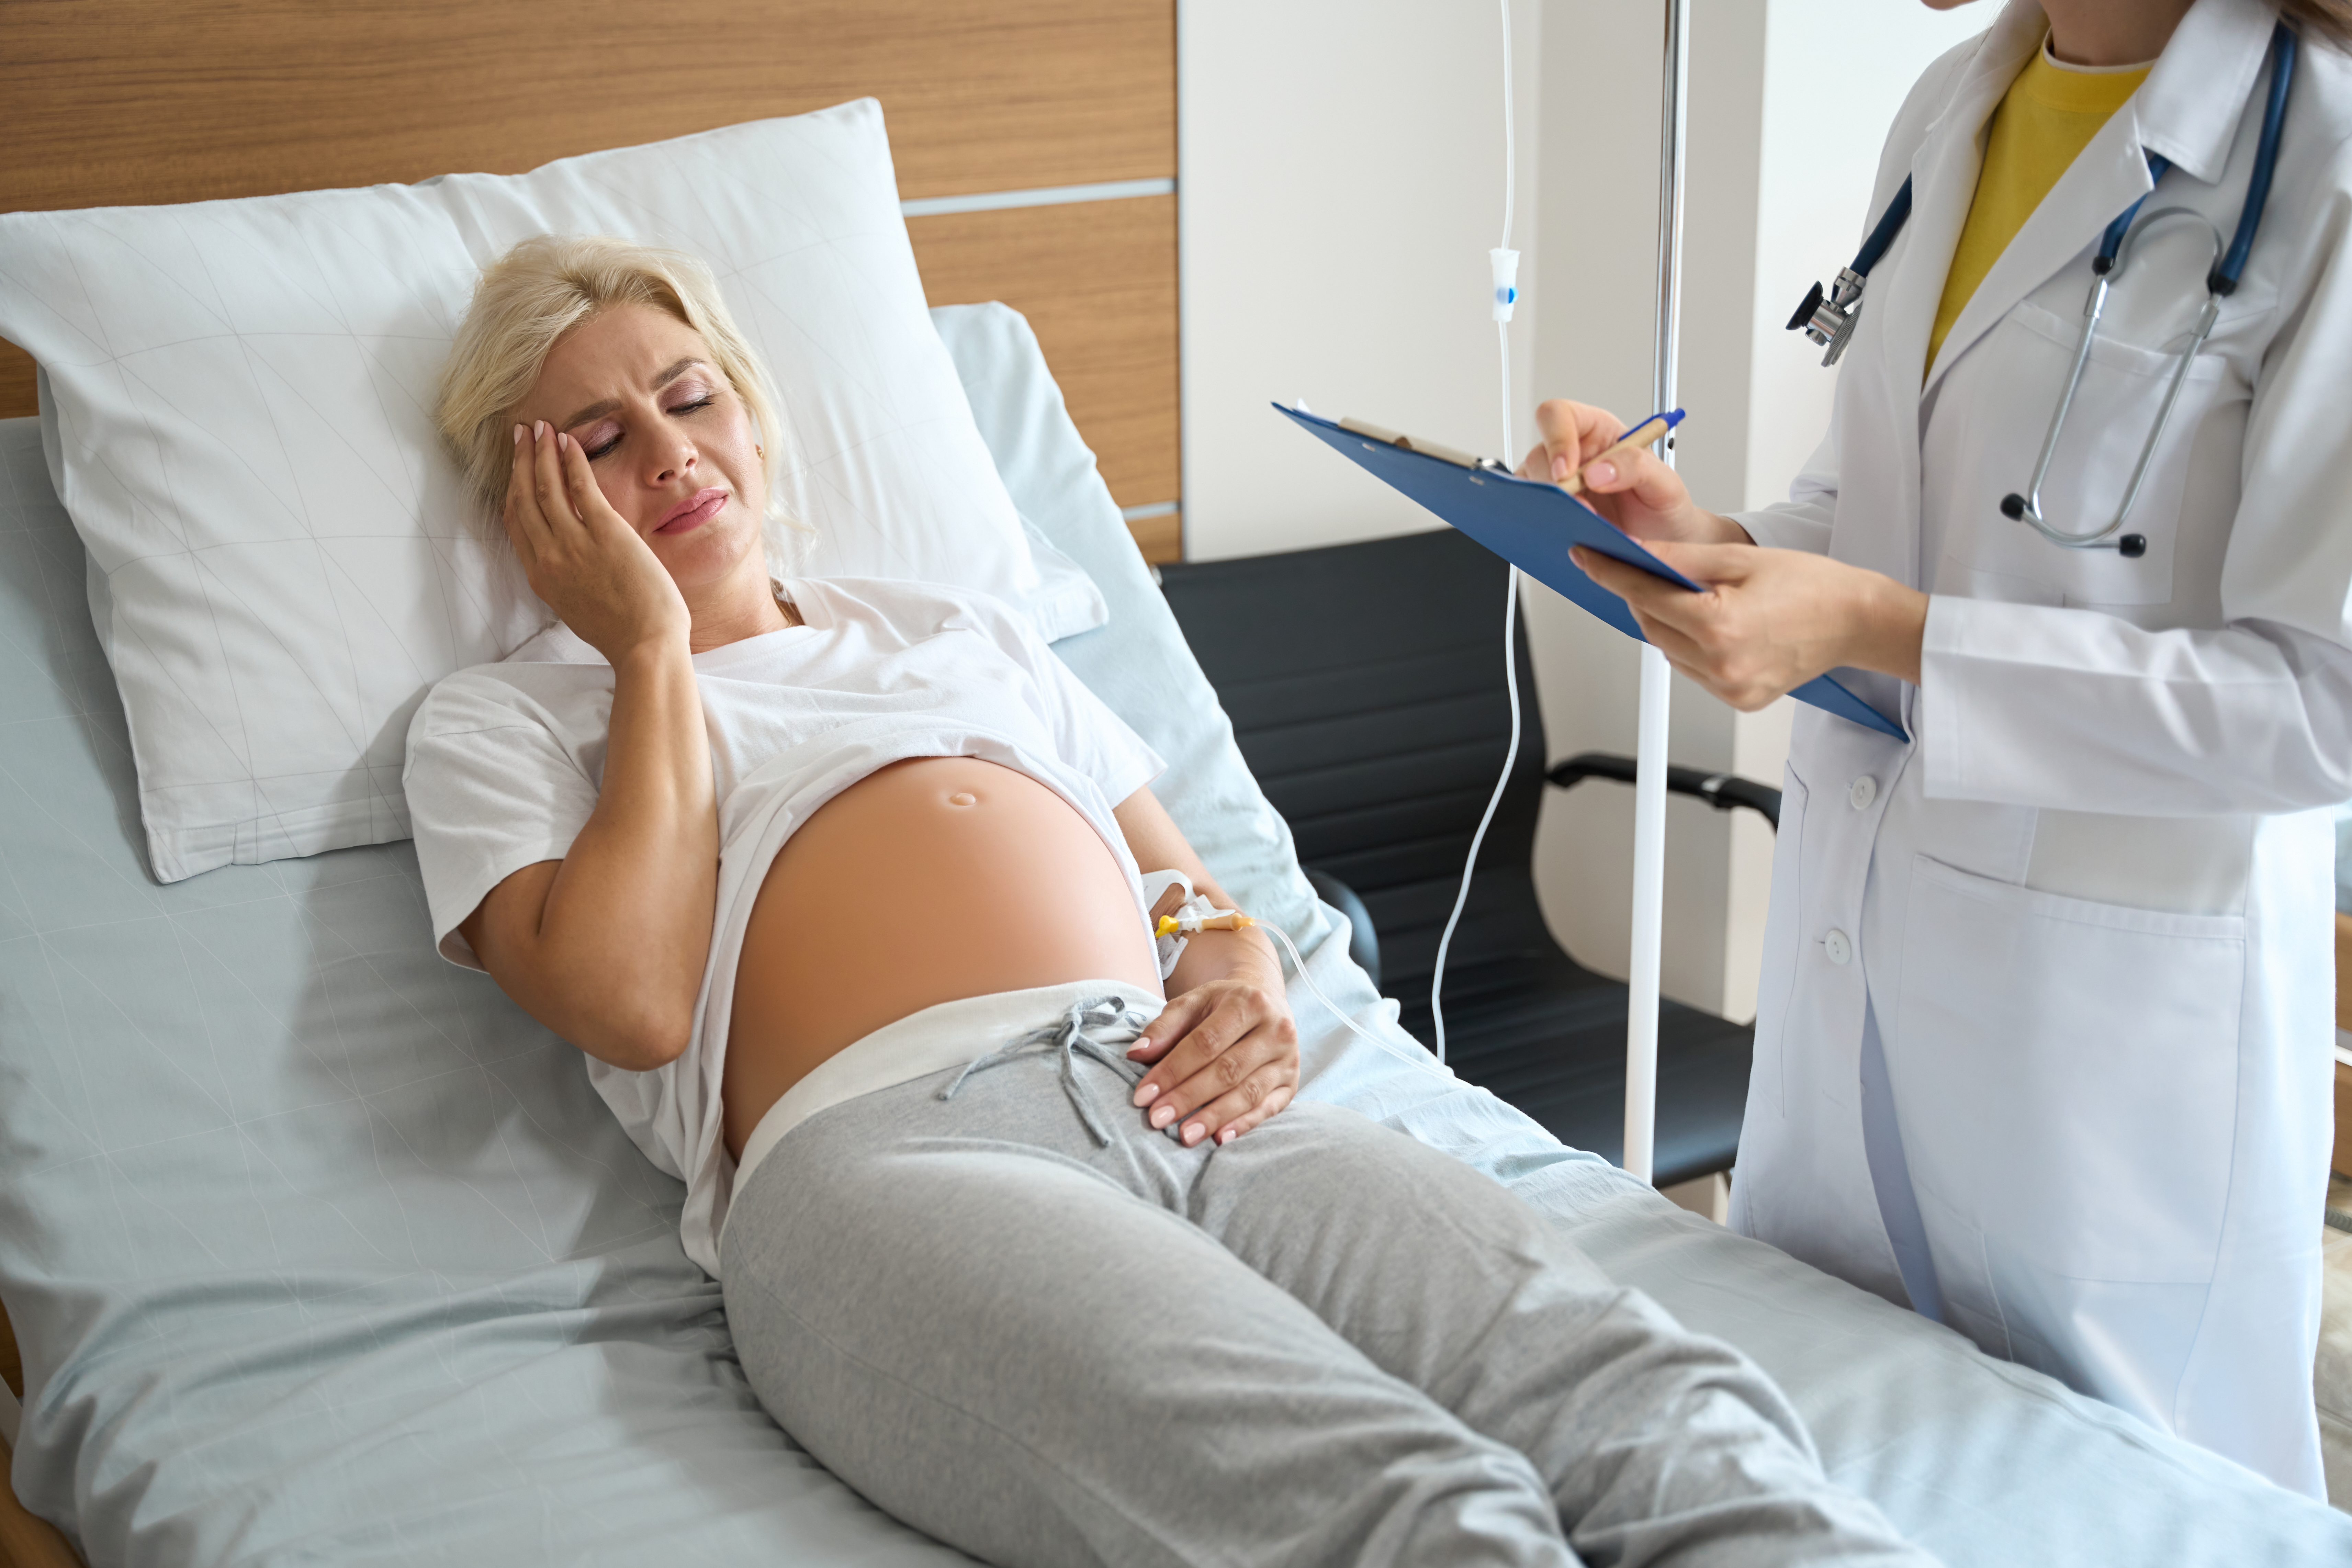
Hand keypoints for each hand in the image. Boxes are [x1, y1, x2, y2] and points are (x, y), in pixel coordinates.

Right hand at [503, 421, 690, 660]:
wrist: (646, 646)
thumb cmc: (622, 633)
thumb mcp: (578, 607)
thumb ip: (566, 579)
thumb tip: (570, 559)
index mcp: (541, 577)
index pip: (517, 524)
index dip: (513, 489)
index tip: (515, 468)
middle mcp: (549, 557)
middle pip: (524, 498)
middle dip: (520, 461)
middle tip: (520, 434)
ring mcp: (573, 544)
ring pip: (545, 487)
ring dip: (541, 452)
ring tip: (539, 428)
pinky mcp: (604, 532)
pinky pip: (579, 487)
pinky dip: (571, 460)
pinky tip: (568, 441)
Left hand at [1126, 936, 1299, 1147]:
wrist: (1265, 1003)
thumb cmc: (1222, 1006)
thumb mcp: (1194, 1003)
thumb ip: (1164, 1027)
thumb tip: (1136, 1053)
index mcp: (1249, 1003)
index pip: (1205, 1042)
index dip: (1173, 1070)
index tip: (1143, 1095)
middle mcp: (1276, 1030)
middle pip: (1227, 1070)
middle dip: (1189, 1097)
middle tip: (1157, 1119)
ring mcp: (1288, 1060)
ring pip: (1248, 1093)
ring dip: (1214, 1117)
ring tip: (1184, 1136)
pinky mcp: (1291, 1084)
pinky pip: (1267, 1109)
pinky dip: (1243, 1125)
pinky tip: (1219, 1138)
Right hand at [1517, 398, 1749, 545]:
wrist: (1664, 540)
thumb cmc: (1662, 503)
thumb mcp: (1665, 482)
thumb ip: (1636, 467)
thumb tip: (1596, 473)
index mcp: (1596, 431)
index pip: (1558, 415)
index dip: (1556, 438)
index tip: (1567, 470)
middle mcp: (1572, 454)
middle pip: (1538, 455)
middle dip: (1553, 485)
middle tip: (1579, 508)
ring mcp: (1557, 484)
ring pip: (1529, 487)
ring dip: (1549, 508)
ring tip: (1581, 526)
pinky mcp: (1550, 511)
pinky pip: (1532, 514)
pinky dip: (1545, 525)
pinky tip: (1568, 535)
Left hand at [1570, 540, 1926, 709]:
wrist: (1857, 621)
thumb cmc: (1812, 585)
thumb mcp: (1741, 559)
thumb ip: (1681, 561)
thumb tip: (1633, 554)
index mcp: (1720, 626)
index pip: (1644, 595)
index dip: (1610, 572)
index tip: (1585, 556)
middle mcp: (1721, 665)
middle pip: (1651, 626)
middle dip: (1638, 596)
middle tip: (1633, 569)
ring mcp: (1729, 687)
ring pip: (1668, 651)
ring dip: (1664, 622)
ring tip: (1682, 596)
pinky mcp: (1738, 699)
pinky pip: (1692, 669)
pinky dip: (1687, 645)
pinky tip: (1706, 624)